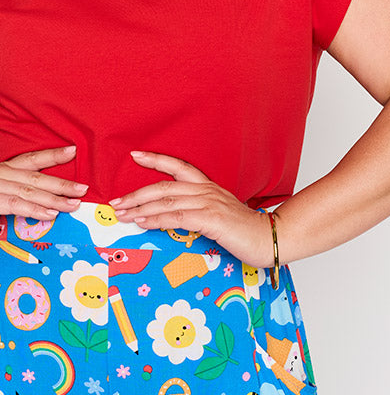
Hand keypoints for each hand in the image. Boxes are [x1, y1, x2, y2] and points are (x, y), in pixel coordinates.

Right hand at [0, 146, 88, 218]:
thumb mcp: (0, 181)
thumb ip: (18, 185)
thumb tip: (46, 196)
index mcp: (7, 168)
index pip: (33, 159)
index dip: (54, 155)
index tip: (73, 151)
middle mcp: (5, 174)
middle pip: (39, 178)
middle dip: (63, 185)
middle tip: (83, 189)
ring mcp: (1, 186)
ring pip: (33, 192)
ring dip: (56, 200)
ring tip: (74, 204)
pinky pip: (18, 205)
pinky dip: (36, 210)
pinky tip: (52, 214)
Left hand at [110, 151, 274, 267]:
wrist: (268, 238)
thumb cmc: (245, 231)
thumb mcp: (219, 216)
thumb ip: (198, 212)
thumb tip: (173, 218)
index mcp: (208, 187)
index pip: (178, 167)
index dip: (156, 160)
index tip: (135, 156)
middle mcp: (206, 191)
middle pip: (164, 186)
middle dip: (136, 194)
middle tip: (115, 202)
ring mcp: (209, 203)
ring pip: (166, 200)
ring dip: (140, 208)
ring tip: (122, 215)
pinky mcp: (211, 219)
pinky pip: (176, 217)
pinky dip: (156, 219)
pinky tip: (143, 222)